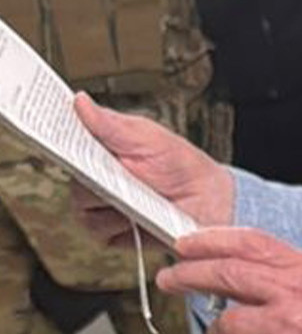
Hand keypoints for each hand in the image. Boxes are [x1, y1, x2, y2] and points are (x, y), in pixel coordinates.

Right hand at [72, 94, 234, 245]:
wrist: (208, 202)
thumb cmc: (181, 165)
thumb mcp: (150, 137)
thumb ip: (112, 124)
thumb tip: (80, 101)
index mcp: (100, 149)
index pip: (68, 144)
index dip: (61, 141)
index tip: (64, 139)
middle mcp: (94, 178)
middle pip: (74, 179)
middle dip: (97, 178)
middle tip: (121, 174)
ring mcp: (99, 207)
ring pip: (84, 207)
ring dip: (114, 203)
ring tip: (142, 197)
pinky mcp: (108, 233)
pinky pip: (99, 231)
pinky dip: (120, 225)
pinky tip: (140, 217)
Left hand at [158, 227, 301, 333]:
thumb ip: (288, 279)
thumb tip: (244, 276)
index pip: (249, 241)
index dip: (211, 240)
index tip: (187, 244)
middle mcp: (294, 293)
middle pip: (225, 274)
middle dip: (188, 275)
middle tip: (170, 280)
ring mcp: (284, 327)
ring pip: (226, 324)